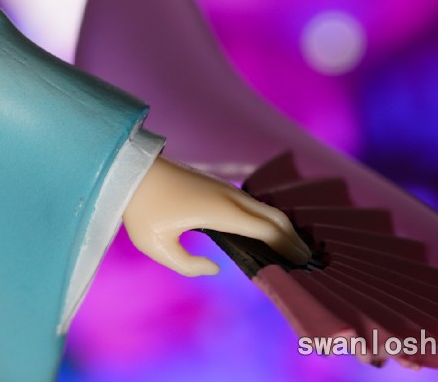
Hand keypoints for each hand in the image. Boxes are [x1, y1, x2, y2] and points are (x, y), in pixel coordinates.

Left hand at [123, 155, 311, 276]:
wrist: (128, 170)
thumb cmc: (140, 210)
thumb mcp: (157, 246)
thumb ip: (188, 265)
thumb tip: (215, 267)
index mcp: (220, 211)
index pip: (267, 230)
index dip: (288, 248)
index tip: (303, 264)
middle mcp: (228, 197)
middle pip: (275, 217)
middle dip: (294, 239)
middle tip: (309, 261)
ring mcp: (224, 189)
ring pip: (265, 208)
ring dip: (283, 227)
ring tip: (295, 250)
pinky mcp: (216, 187)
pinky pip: (252, 204)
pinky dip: (269, 219)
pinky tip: (269, 234)